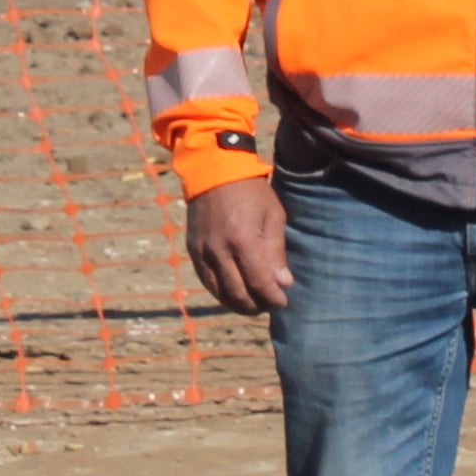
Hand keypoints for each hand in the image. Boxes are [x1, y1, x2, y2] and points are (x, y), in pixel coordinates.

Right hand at [181, 177, 291, 318]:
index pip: (259, 283)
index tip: (283, 301)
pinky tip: (234, 292)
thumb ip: (276, 252)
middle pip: (238, 294)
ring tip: (253, 303)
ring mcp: (202, 251)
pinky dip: (221, 292)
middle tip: (269, 304)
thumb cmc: (251, 192)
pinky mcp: (192, 250)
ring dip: (238, 304)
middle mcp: (219, 250)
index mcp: (243, 239)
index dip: (273, 298)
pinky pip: (206, 281)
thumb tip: (283, 283)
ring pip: (220, 292)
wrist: (214, 170)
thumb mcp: (273, 216)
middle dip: (257, 305)